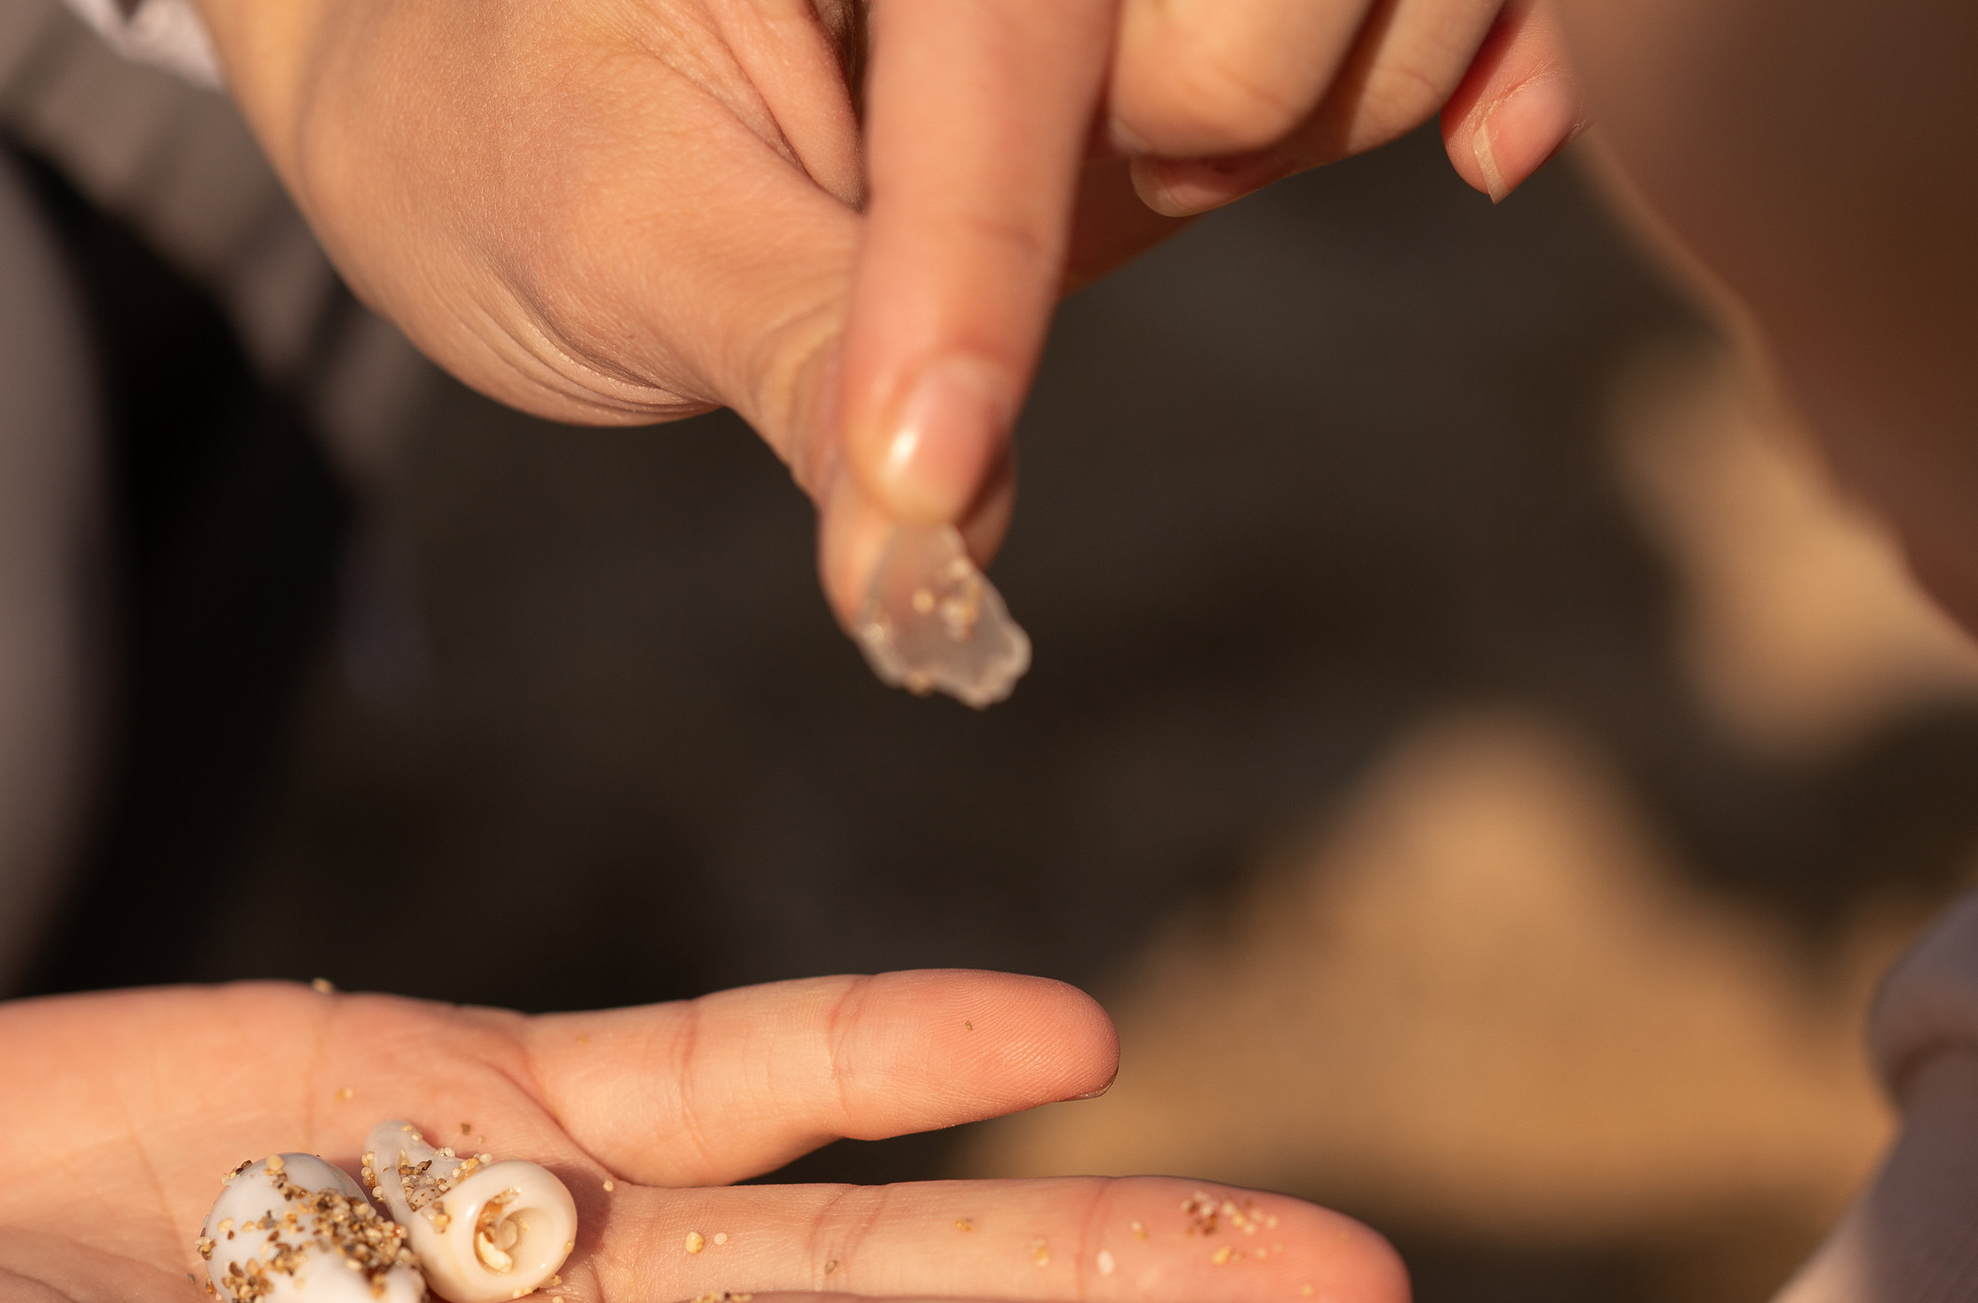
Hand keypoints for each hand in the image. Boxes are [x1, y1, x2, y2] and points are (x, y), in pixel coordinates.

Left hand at [193, 0, 1577, 626]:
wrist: (485, 87)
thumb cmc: (505, 130)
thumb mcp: (609, 230)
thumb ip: (787, 350)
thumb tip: (928, 572)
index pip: (996, 26)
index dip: (972, 256)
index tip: (921, 479)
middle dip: (1212, 102)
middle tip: (1057, 204)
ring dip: (1314, 109)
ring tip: (1168, 165)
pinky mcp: (1192, 31)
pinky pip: (1440, 15)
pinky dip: (1490, 64)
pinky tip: (1493, 153)